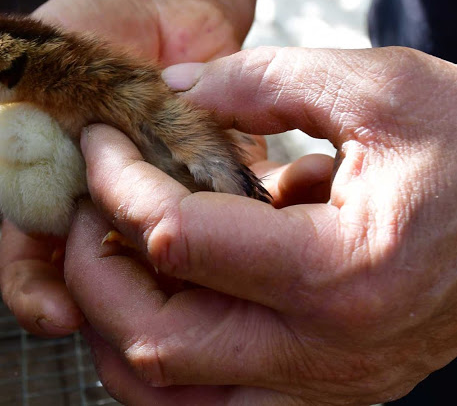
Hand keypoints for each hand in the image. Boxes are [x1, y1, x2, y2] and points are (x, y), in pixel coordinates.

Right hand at [0, 0, 260, 336]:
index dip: (37, 294)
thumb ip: (4, 111)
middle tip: (131, 321)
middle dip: (112, 307)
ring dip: (173, 280)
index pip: (34, 260)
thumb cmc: (88, 27)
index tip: (58, 315)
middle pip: (101, 278)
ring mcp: (164, 199)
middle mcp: (108, 206)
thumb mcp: (36, 62)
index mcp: (55, 189)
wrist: (165, 1)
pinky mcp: (217, 184)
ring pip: (165, 263)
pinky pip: (228, 223)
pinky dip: (231, 235)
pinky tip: (238, 242)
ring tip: (188, 286)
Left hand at [64, 47, 456, 403]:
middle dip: (90, 270)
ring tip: (103, 263)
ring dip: (116, 331)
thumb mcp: (378, 90)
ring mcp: (326, 384)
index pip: (176, 240)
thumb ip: (262, 82)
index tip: (98, 146)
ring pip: (173, 398)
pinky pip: (214, 405)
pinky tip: (156, 310)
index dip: (116, 184)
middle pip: (156, 339)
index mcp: (341, 270)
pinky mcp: (326, 389)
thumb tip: (175, 95)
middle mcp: (328, 350)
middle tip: (79, 212)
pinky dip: (165, 363)